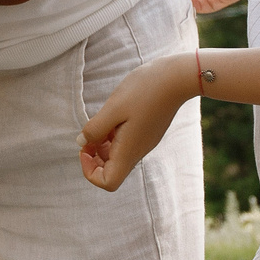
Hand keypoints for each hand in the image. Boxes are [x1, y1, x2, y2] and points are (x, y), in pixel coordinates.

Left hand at [79, 54, 194, 191]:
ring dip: (102, 143)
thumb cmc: (145, 90)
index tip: (86, 148)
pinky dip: (113, 134)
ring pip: (117, 155)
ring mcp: (143, 142)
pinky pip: (125, 142)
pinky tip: (113, 114)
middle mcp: (137, 151)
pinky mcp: (147, 131)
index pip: (108, 182)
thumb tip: (82, 143)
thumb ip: (95, 128)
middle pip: (111, 170)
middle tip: (90, 133)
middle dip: (94, 156)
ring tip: (101, 120)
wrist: (177, 78)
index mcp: (129, 151)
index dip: (90, 171)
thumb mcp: (113, 107)